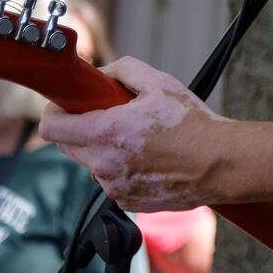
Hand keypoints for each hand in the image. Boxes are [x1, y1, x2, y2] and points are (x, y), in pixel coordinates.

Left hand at [40, 57, 223, 211]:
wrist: (220, 164)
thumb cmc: (192, 124)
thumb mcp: (160, 83)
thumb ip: (123, 70)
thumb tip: (102, 73)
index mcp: (106, 133)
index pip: (52, 127)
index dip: (54, 112)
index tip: (67, 105)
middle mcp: (103, 164)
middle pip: (68, 146)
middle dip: (80, 128)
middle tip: (109, 117)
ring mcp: (113, 187)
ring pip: (92, 164)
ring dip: (104, 150)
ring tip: (139, 139)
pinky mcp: (127, 202)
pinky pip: (112, 181)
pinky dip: (122, 169)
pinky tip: (149, 159)